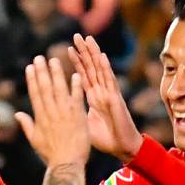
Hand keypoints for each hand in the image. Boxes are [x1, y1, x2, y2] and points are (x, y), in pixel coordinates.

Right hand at [14, 55, 88, 166]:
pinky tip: (75, 74)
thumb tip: (16, 115)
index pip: (35, 93)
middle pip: (45, 87)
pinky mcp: (78, 116)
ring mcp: (65, 113)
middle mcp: (52, 112)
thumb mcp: (35, 140)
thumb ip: (27, 125)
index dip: (32, 79)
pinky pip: (77, 97)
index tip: (30, 67)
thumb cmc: (51, 154)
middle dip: (42, 71)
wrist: (67, 164)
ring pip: (60, 89)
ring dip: (57, 73)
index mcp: (40, 117)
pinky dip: (76, 86)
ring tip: (55, 60)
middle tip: (40, 57)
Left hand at [69, 34, 141, 161]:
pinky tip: (101, 56)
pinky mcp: (115, 99)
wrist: (122, 148)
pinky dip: (105, 68)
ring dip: (94, 54)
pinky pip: (109, 81)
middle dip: (84, 52)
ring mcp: (109, 93)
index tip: (68, 49)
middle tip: (76, 36)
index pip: (83, 76)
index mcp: (93, 98)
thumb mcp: (85, 123)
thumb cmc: (105, 139)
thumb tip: (62, 110)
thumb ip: (76, 113)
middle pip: (91, 68)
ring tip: (87, 39)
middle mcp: (101, 92)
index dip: (77, 63)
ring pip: (100, 70)